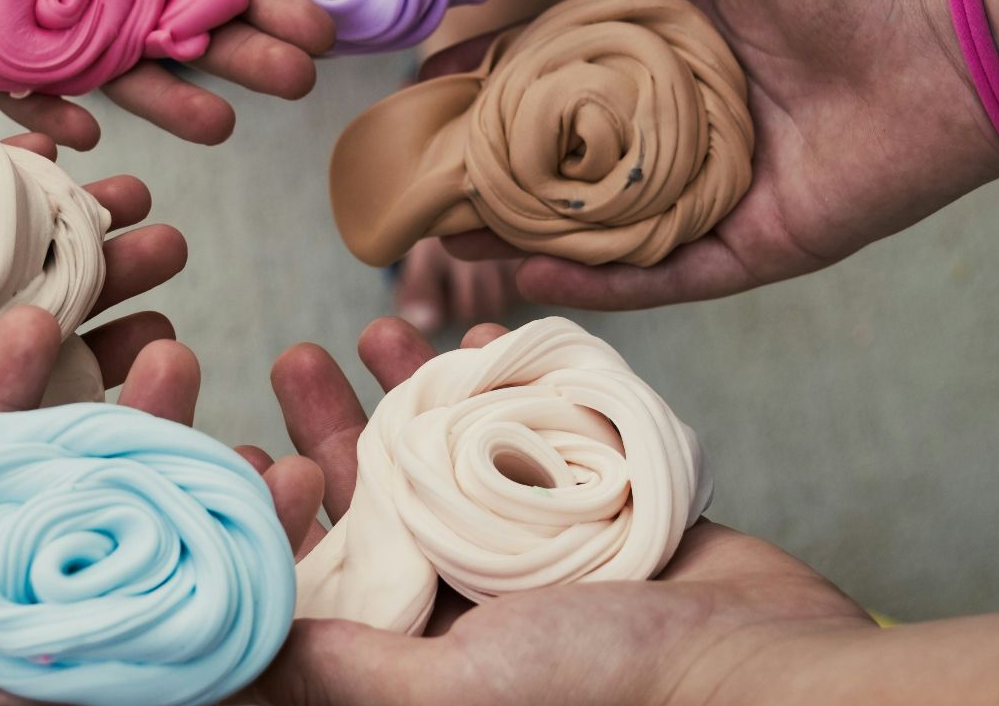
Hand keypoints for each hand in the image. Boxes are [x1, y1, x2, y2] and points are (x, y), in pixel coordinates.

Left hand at [0, 0, 331, 148]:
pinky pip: (9, 76)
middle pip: (180, 26)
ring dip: (165, 100)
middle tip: (296, 82)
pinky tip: (86, 125)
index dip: (268, 1)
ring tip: (221, 126)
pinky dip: (42, 104)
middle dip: (242, 56)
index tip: (317, 32)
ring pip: (110, 64)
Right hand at [0, 132, 187, 455]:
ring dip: (70, 220)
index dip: (107, 369)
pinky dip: (2, 168)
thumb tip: (41, 460)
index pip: (35, 393)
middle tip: (172, 249)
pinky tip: (59, 148)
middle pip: (35, 311)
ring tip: (135, 192)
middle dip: (107, 282)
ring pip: (6, 246)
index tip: (168, 338)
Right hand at [0, 305, 325, 704]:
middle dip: (130, 426)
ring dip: (3, 393)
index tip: (287, 467)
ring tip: (42, 320)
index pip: (169, 579)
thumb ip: (175, 688)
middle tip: (177, 352)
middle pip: (82, 500)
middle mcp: (16, 605)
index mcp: (80, 652)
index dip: (224, 526)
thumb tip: (283, 660)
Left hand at [248, 317, 871, 703]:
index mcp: (417, 652)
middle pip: (373, 500)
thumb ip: (349, 666)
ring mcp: (528, 548)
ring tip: (379, 328)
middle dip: (329, 425)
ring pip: (447, 454)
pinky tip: (480, 341)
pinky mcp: (591, 504)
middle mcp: (462, 601)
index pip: (317, 575)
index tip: (232, 442)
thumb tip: (243, 643)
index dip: (269, 510)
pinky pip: (532, 430)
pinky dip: (505, 385)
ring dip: (410, 391)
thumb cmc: (612, 689)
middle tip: (295, 356)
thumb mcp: (456, 686)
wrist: (766, 665)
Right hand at [433, 0, 998, 308]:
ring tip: (449, 236)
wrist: (962, 30)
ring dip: (527, 233)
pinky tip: (527, 275)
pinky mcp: (759, 242)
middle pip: (574, 151)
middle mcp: (696, 117)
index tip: (432, 84)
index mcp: (686, 37)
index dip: (500, 74)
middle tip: (421, 173)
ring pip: (605, 222)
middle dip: (496, 164)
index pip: (568, 64)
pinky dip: (600, 281)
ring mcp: (725, 186)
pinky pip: (666, 273)